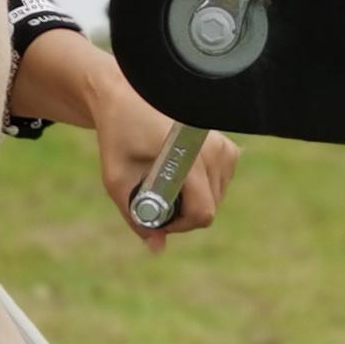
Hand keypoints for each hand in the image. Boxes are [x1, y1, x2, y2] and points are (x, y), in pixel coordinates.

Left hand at [92, 83, 233, 251]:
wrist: (127, 94)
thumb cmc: (117, 135)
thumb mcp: (116, 180)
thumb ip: (136, 218)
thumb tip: (157, 249)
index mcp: (188, 156)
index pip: (202, 212)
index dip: (179, 226)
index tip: (157, 219)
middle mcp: (213, 150)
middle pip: (210, 208)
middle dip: (183, 215)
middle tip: (154, 201)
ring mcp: (224, 146)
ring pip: (217, 197)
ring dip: (193, 201)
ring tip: (165, 183)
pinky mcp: (227, 145)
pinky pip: (222, 182)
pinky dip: (204, 187)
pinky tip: (181, 173)